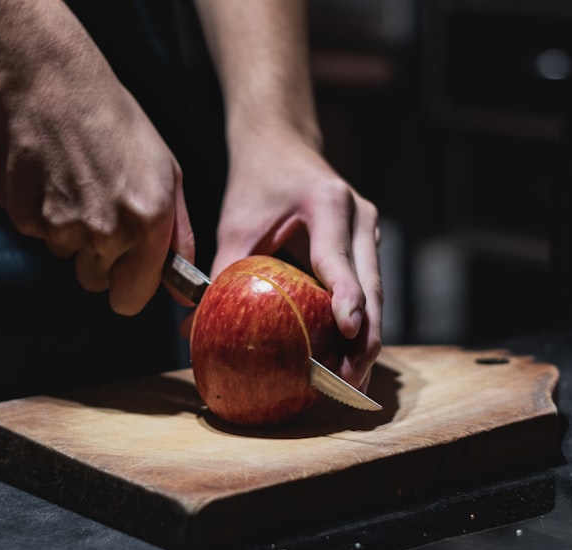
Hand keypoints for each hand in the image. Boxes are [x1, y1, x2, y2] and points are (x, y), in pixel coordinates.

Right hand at [0, 0, 196, 315]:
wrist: (48, 84)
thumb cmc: (117, 126)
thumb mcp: (166, 174)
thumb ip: (178, 237)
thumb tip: (182, 294)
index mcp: (148, 222)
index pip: (131, 300)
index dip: (129, 287)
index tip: (128, 271)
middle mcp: (105, 232)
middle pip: (96, 282)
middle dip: (100, 259)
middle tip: (101, 209)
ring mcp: (60, 227)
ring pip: (68, 257)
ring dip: (73, 234)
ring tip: (78, 183)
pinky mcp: (24, 218)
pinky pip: (39, 235)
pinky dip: (45, 214)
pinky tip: (53, 176)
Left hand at [210, 128, 382, 390]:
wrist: (283, 143)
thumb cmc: (257, 183)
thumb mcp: (236, 225)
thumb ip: (220, 274)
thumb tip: (193, 327)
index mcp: (328, 204)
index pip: (339, 259)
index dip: (347, 297)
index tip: (349, 331)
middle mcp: (360, 217)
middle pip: (372, 287)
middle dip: (365, 338)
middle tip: (349, 381)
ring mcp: (370, 232)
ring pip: (378, 293)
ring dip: (368, 339)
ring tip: (352, 382)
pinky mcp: (368, 246)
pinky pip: (370, 290)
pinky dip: (362, 324)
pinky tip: (349, 359)